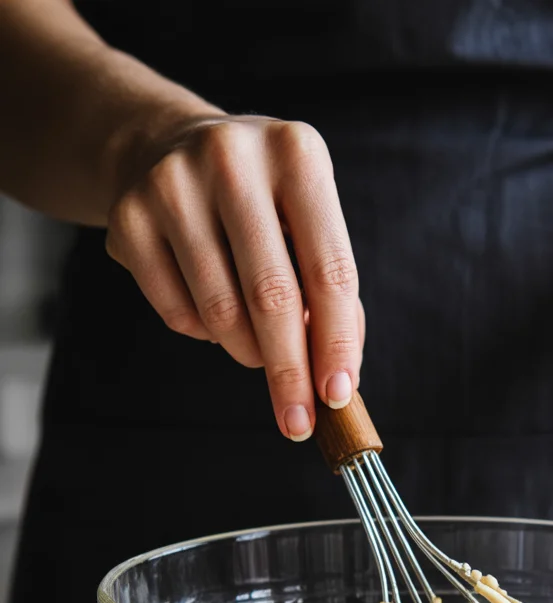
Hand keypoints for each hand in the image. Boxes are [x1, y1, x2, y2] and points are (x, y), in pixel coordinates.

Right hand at [106, 115, 363, 439]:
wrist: (165, 145)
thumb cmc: (260, 201)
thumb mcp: (307, 219)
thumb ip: (330, 291)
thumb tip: (338, 377)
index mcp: (297, 154)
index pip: (330, 270)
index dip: (337, 342)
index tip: (338, 395)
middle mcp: (232, 159)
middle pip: (271, 296)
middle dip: (290, 372)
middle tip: (298, 420)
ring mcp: (172, 185)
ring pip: (220, 312)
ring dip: (248, 353)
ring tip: (260, 351)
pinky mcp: (128, 218)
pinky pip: (177, 312)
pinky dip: (205, 334)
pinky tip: (216, 316)